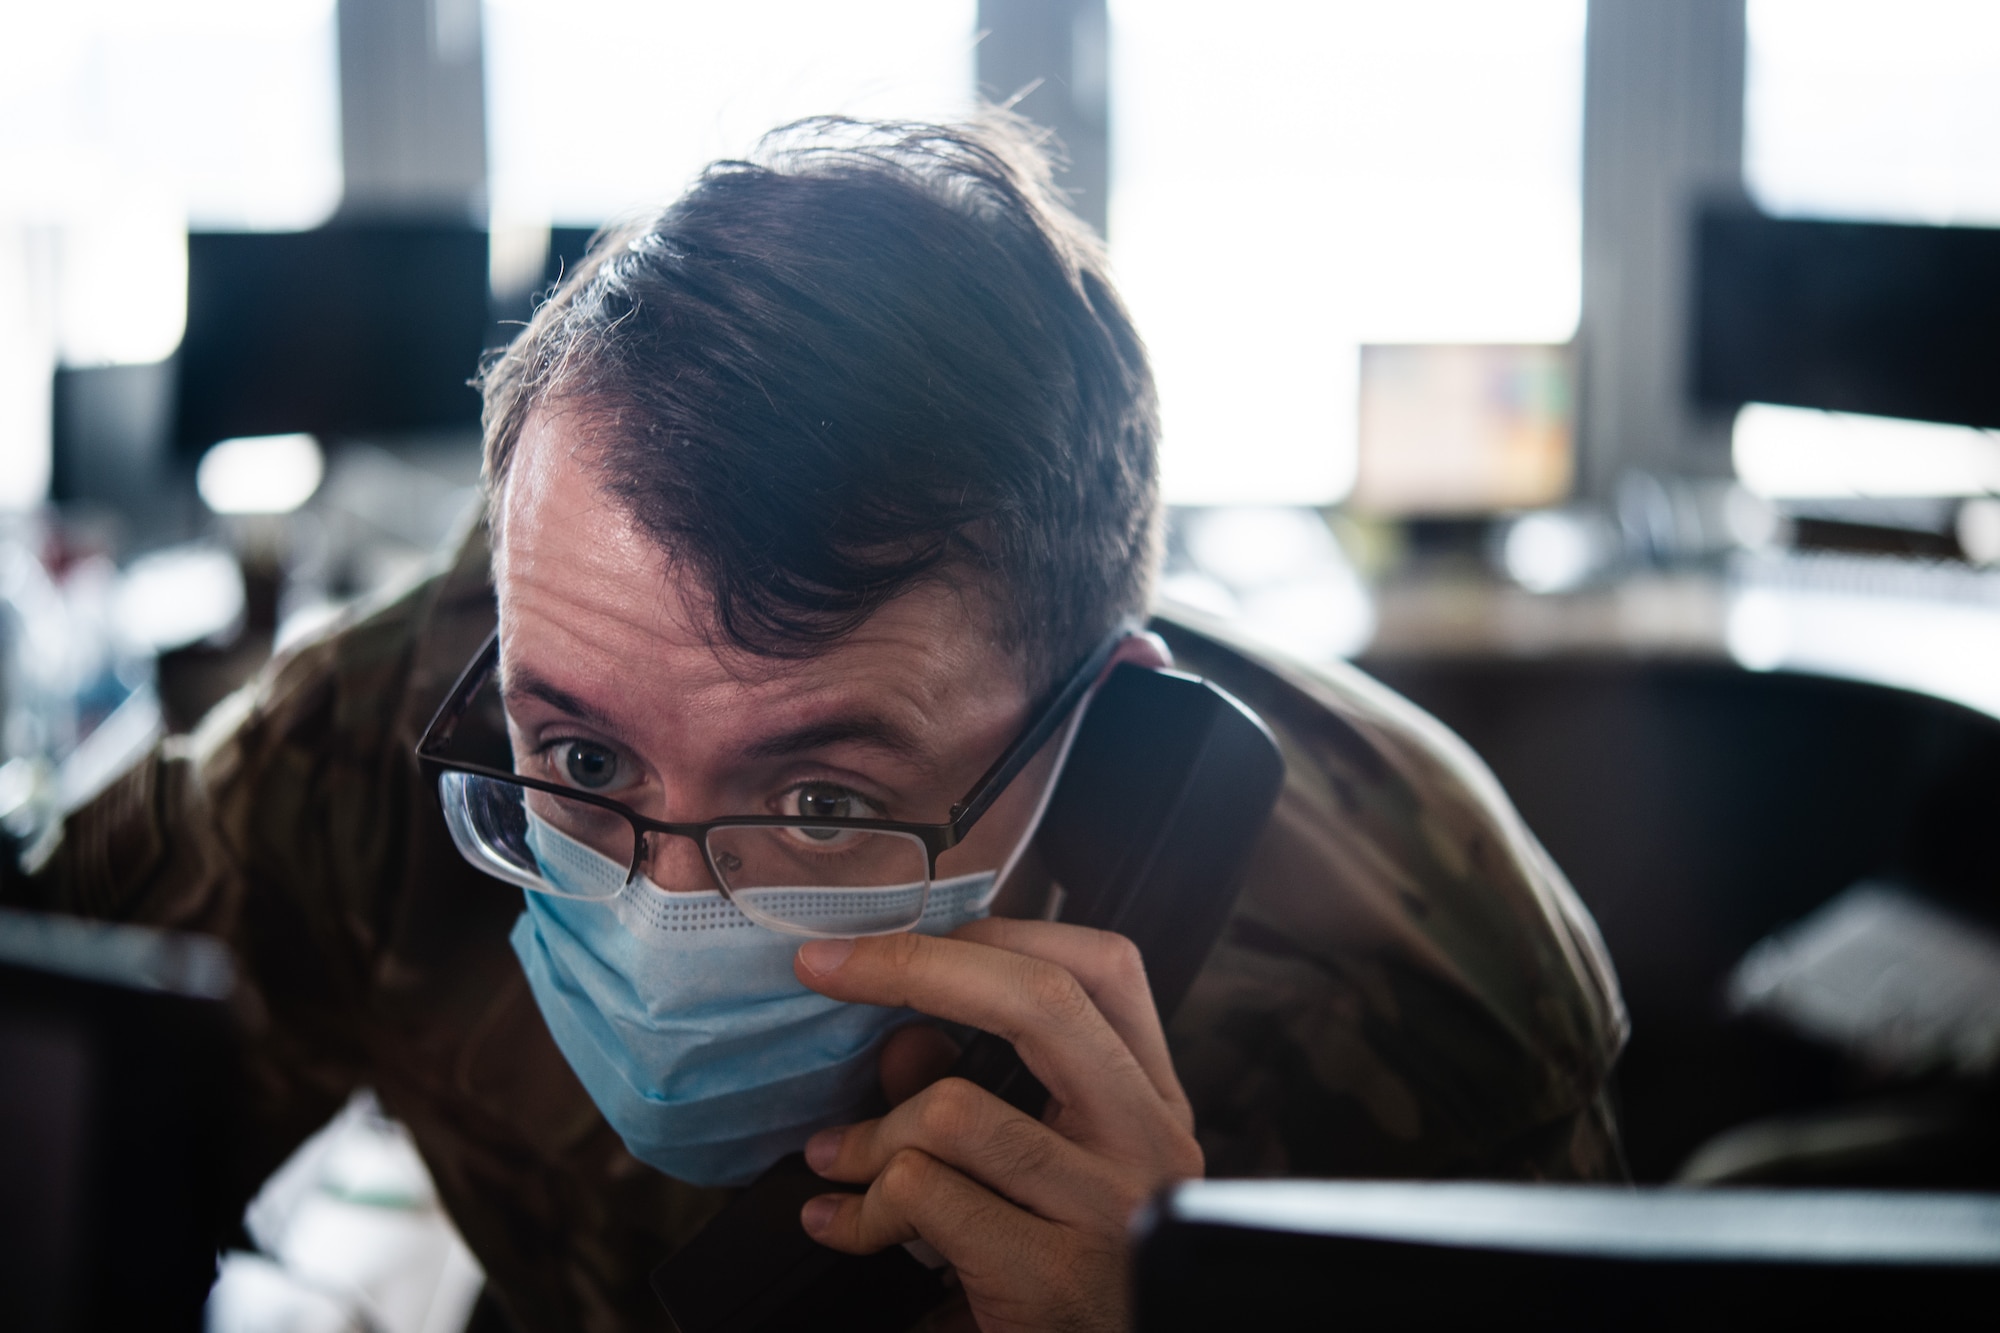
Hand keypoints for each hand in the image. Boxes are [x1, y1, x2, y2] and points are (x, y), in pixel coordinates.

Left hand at [791, 918, 1203, 1332]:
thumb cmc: (1059, 1274)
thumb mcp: (1036, 1171)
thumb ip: (981, 1092)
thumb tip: (903, 1037)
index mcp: (1151, 1100)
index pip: (1101, 967)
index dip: (995, 933)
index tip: (897, 938)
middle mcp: (1149, 1142)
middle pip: (1042, 1000)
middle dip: (914, 968)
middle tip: (824, 971)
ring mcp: (1109, 1209)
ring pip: (954, 1110)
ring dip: (868, 1135)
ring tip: (833, 1160)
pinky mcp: (1051, 1276)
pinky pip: (925, 1193)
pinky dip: (861, 1208)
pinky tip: (840, 1225)